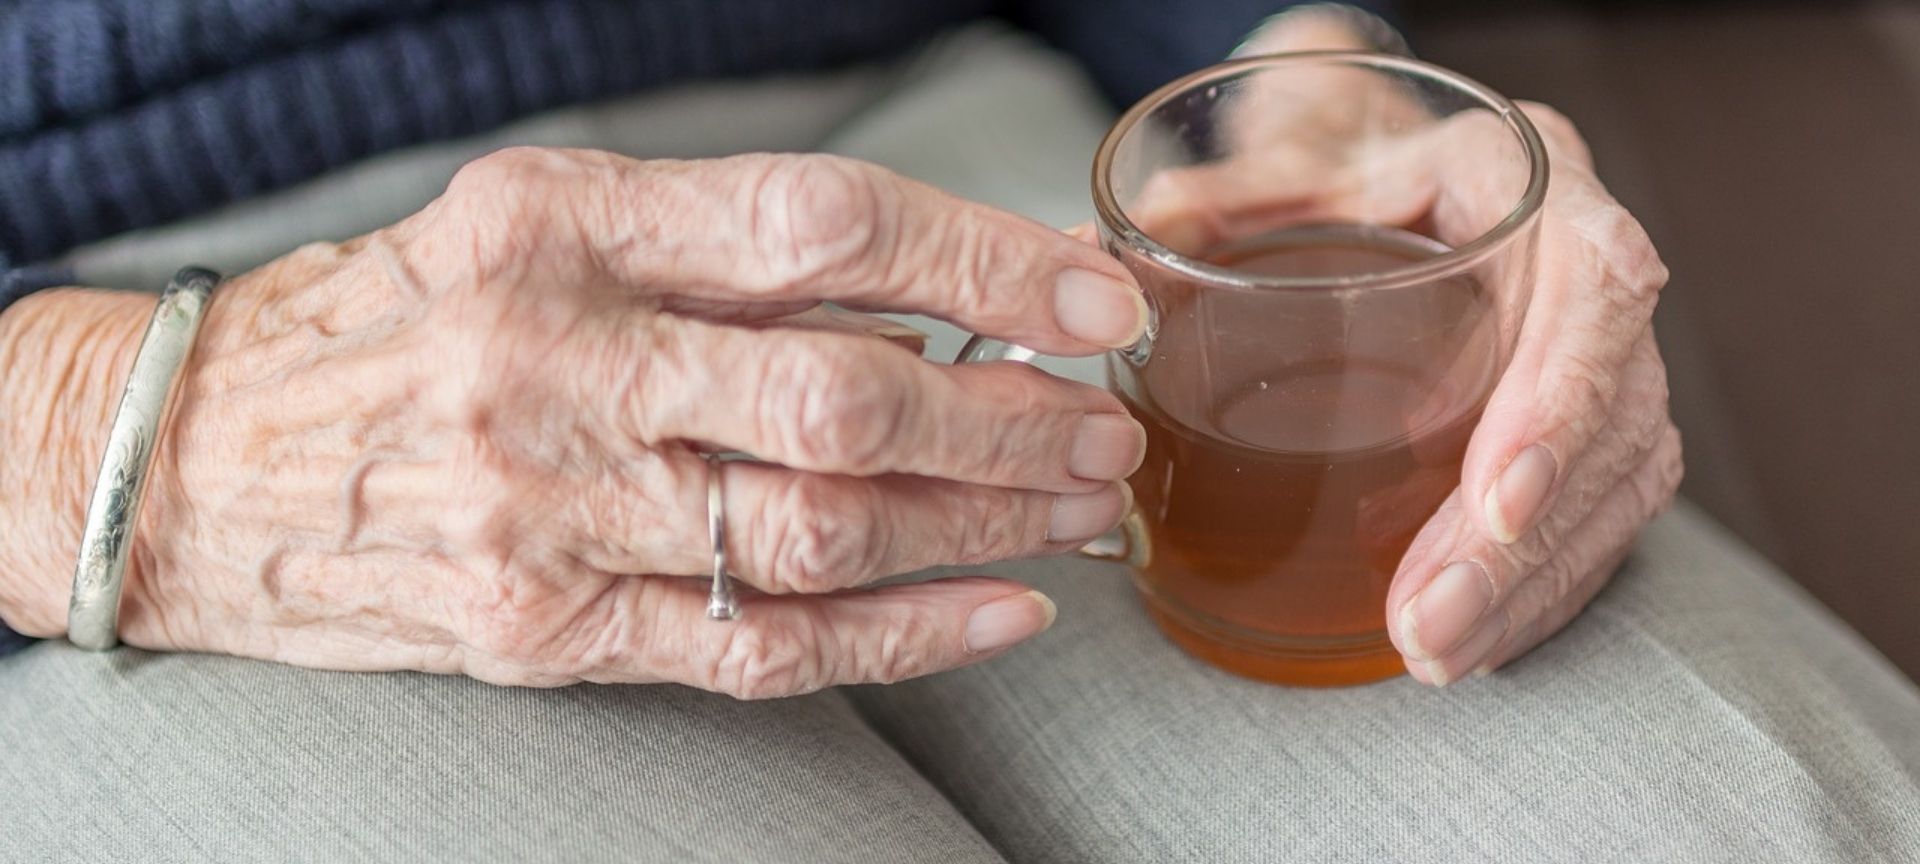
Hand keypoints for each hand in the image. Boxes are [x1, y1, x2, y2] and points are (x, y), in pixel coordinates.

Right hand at [0, 149, 1149, 696]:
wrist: (191, 456)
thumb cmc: (394, 320)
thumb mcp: (531, 223)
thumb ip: (712, 252)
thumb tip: (927, 293)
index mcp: (559, 223)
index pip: (821, 223)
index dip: (984, 258)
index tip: (1090, 299)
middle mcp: (551, 361)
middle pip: (843, 392)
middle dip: (1007, 415)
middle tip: (1103, 427)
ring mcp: (544, 510)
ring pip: (821, 528)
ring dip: (981, 522)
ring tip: (1077, 506)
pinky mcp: (541, 630)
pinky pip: (757, 645)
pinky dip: (902, 636)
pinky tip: (999, 611)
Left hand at [1128, 15, 1681, 684]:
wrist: (1394, 162)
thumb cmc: (1342, 162)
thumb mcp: (1281, 162)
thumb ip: (1202, 205)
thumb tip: (1083, 257)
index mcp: (1529, 176)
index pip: (1595, 286)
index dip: (1558, 401)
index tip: (1495, 501)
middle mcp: (1588, 259)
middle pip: (1612, 412)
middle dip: (1522, 540)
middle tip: (1428, 623)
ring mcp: (1602, 345)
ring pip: (1619, 480)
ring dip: (1530, 583)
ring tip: (1436, 653)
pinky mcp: (1595, 415)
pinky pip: (1605, 513)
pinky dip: (1543, 588)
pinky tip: (1476, 641)